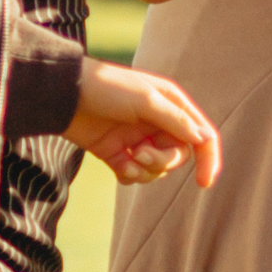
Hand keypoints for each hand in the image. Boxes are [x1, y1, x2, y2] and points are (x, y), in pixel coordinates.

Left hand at [68, 60, 221, 186]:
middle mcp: (159, 123)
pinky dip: (131, 175)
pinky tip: (119, 166)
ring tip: (128, 160)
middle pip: (178, 156)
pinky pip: (135, 174)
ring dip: (146, 170)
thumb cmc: (106, 88)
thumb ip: (176, 120)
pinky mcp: (118, 153)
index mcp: (171, 106)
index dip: (208, 159)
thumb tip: (204, 139)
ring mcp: (138, 139)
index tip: (204, 183)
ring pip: (157, 169)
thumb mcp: (145, 100)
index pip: (201, 136)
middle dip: (163, 161)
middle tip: (142, 154)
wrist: (63, 95)